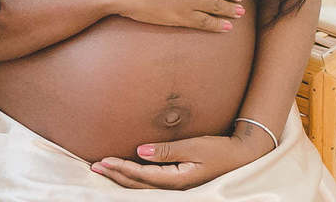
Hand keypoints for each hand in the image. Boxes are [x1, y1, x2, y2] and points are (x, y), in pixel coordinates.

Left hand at [90, 130, 272, 189]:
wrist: (240, 157)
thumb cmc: (220, 150)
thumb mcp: (195, 146)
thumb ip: (167, 150)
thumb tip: (140, 151)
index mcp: (177, 181)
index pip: (142, 176)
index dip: (121, 168)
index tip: (103, 161)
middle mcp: (173, 189)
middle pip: (137, 185)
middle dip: (115, 176)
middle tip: (94, 167)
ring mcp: (176, 188)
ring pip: (142, 187)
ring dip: (122, 179)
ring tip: (104, 171)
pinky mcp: (178, 184)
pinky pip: (150, 185)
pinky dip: (134, 179)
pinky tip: (126, 174)